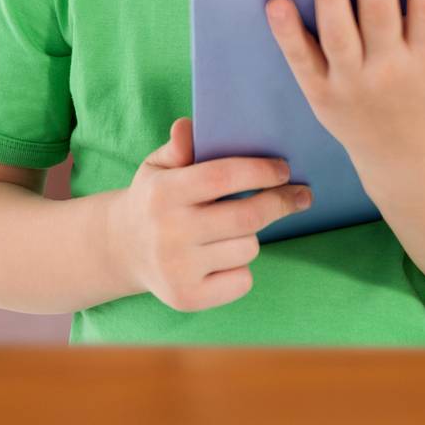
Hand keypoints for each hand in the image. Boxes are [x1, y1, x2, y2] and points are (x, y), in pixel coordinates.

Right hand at [108, 117, 312, 311]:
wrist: (124, 249)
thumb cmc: (154, 198)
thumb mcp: (158, 166)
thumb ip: (179, 146)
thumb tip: (188, 125)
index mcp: (162, 192)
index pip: (221, 177)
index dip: (259, 171)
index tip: (284, 169)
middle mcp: (168, 232)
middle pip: (245, 218)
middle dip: (280, 203)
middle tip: (300, 195)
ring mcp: (177, 269)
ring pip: (247, 248)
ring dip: (253, 235)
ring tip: (239, 227)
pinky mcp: (187, 298)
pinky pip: (241, 281)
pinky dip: (242, 268)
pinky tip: (225, 257)